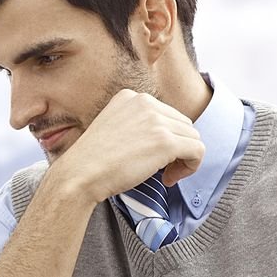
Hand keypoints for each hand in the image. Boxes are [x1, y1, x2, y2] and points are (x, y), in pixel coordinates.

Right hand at [51, 89, 204, 202]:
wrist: (79, 175)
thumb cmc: (91, 161)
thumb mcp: (112, 128)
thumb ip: (136, 125)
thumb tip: (162, 139)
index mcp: (131, 97)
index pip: (166, 114)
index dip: (166, 138)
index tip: (153, 157)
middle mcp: (145, 103)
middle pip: (183, 125)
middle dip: (178, 148)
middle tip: (161, 170)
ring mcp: (156, 121)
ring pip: (193, 138)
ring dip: (184, 159)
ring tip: (165, 175)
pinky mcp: (166, 141)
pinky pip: (197, 151)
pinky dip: (190, 167)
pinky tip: (170, 179)